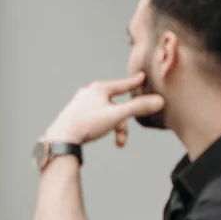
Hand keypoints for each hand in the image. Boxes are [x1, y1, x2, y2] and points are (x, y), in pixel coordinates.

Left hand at [44, 73, 163, 145]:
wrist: (61, 137)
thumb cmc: (87, 124)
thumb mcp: (116, 115)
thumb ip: (137, 108)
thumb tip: (159, 101)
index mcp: (99, 88)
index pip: (122, 84)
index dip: (134, 83)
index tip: (141, 77)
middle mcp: (89, 93)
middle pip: (116, 105)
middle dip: (123, 123)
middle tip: (122, 140)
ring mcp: (81, 103)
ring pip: (106, 114)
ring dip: (113, 128)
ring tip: (115, 142)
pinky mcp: (74, 114)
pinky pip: (95, 118)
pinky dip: (102, 127)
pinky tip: (98, 135)